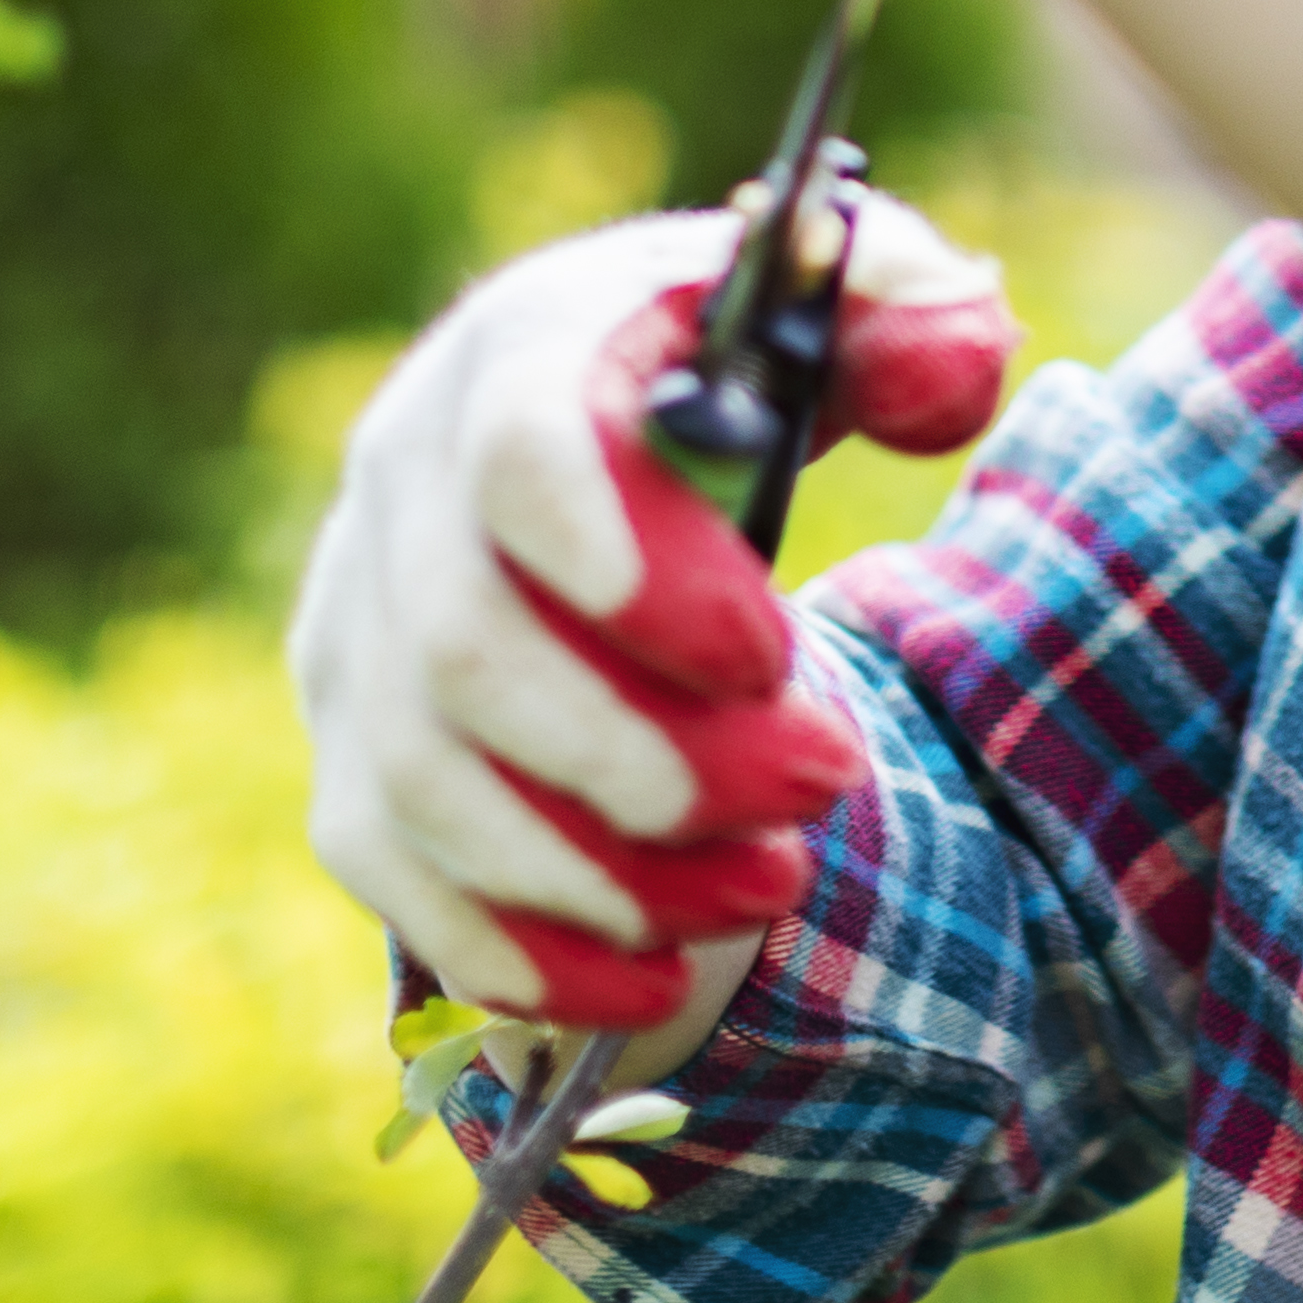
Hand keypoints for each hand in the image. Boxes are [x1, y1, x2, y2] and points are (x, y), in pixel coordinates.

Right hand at [285, 188, 1022, 1028]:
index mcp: (516, 352)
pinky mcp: (347, 756)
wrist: (598, 459)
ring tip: (766, 883)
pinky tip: (655, 983)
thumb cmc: (729, 392)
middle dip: (655, 755)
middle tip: (821, 782)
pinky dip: (524, 949)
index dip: (636, 568)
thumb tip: (954, 366)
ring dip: (603, 866)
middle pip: (473, 651)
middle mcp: (397, 485)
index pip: (525, 456)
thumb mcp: (826, 319)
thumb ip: (912, 319)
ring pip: (428, 784)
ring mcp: (353, 632)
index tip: (767, 655)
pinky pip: (398, 880)